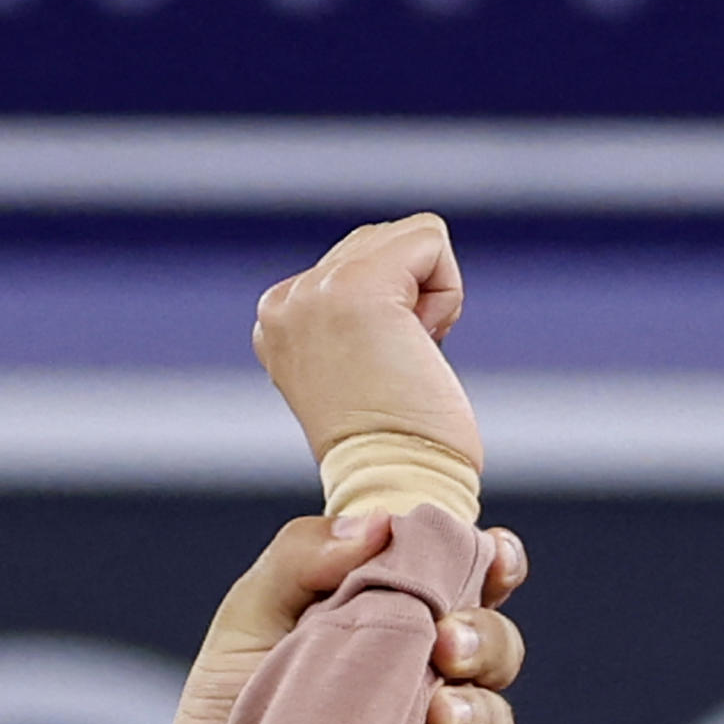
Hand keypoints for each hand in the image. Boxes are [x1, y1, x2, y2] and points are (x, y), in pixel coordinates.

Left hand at [120, 515, 529, 723]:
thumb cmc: (225, 704)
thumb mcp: (248, 615)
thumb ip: (302, 556)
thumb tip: (378, 525)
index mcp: (393, 618)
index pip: (465, 581)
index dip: (493, 561)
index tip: (494, 555)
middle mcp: (425, 677)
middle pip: (495, 643)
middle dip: (485, 636)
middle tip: (446, 643)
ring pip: (497, 715)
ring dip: (483, 708)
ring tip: (440, 717)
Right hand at [251, 213, 483, 472]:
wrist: (396, 484)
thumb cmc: (396, 443)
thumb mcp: (355, 365)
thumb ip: (357, 312)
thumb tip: (402, 282)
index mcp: (276, 318)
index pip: (357, 261)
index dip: (392, 311)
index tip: (380, 373)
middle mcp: (285, 300)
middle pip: (383, 242)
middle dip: (410, 298)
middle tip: (397, 368)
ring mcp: (315, 291)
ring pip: (408, 239)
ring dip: (429, 298)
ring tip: (405, 359)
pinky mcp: (357, 287)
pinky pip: (430, 241)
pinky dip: (447, 293)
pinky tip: (422, 346)